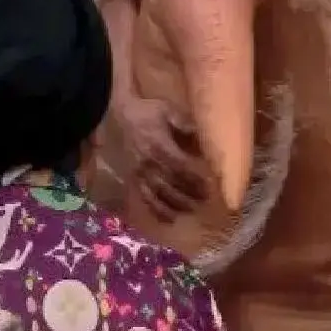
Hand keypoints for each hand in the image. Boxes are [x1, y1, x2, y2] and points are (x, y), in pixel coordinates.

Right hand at [116, 97, 208, 222]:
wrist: (120, 115)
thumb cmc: (147, 112)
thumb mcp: (168, 111)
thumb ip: (185, 124)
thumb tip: (203, 137)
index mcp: (159, 146)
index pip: (180, 165)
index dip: (194, 176)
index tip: (209, 183)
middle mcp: (149, 163)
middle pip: (171, 183)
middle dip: (189, 193)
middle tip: (205, 200)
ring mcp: (140, 172)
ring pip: (158, 194)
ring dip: (175, 204)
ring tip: (191, 211)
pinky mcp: (134, 178)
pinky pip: (145, 197)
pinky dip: (156, 210)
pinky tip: (168, 219)